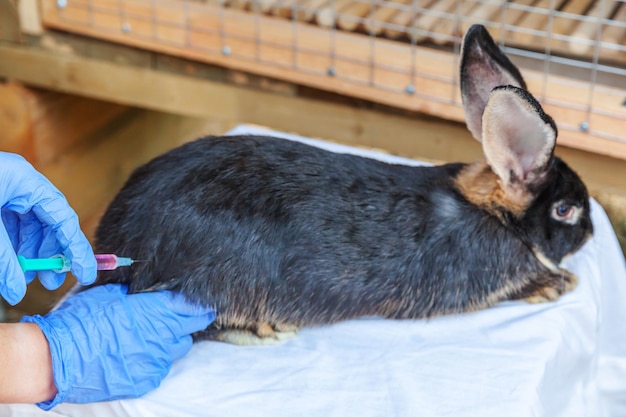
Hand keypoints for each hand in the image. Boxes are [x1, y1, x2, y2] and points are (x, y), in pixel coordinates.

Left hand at [0, 152, 96, 304]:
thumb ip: (3, 260)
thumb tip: (17, 290)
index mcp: (24, 180)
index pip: (62, 216)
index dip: (75, 246)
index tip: (85, 272)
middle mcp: (18, 183)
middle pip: (48, 221)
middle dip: (50, 253)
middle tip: (51, 280)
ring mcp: (4, 191)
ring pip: (29, 226)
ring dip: (30, 253)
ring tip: (27, 278)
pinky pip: (11, 226)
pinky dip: (13, 247)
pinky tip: (11, 265)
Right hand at [22, 284, 215, 409]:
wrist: (60, 358)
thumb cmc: (81, 321)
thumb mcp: (109, 293)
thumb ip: (134, 292)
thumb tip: (144, 288)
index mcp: (155, 310)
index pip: (191, 305)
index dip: (198, 303)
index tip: (202, 301)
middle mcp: (162, 336)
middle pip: (192, 326)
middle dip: (192, 319)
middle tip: (189, 316)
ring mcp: (156, 360)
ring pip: (179, 347)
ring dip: (173, 340)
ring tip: (157, 335)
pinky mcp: (147, 379)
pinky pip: (162, 367)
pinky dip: (157, 359)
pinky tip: (141, 354)